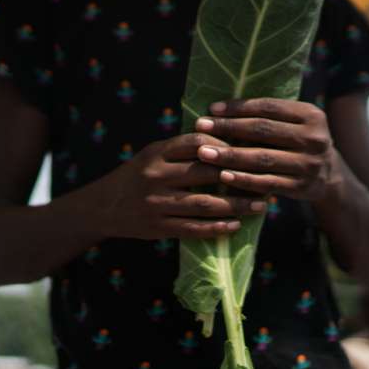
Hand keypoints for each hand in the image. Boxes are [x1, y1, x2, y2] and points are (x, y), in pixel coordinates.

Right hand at [91, 132, 266, 239]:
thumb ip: (181, 149)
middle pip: (205, 173)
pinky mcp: (158, 227)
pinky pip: (193, 228)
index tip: (248, 149)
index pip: (195, 142)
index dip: (225, 145)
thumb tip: (225, 140)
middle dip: (240, 176)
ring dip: (236, 205)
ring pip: (204, 204)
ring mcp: (156, 204)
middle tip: (266, 178)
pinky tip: (236, 225)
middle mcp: (155, 176)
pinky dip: (217, 228)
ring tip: (260, 205)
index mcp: (156, 153)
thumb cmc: (135, 177)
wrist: (102, 208)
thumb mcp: (152, 155)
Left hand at [193, 99, 336, 201]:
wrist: (328, 175)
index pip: (268, 107)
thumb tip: (218, 108)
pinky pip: (267, 183)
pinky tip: (223, 176)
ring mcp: (310, 164)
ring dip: (230, 155)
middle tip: (200, 127)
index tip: (211, 109)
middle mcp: (314, 138)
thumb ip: (268, 115)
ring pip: (262, 158)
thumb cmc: (297, 142)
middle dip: (228, 128)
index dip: (238, 108)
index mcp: (311, 114)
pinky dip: (244, 180)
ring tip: (205, 153)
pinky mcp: (303, 187)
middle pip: (263, 130)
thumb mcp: (294, 123)